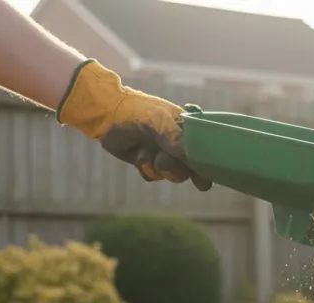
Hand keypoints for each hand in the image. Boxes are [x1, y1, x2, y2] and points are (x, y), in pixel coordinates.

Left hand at [57, 60, 210, 189]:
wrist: (107, 114)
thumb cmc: (137, 112)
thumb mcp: (160, 122)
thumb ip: (177, 140)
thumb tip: (193, 160)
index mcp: (188, 130)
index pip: (205, 152)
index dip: (206, 166)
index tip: (204, 179)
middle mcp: (178, 143)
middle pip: (190, 169)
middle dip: (176, 168)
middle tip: (163, 158)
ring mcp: (163, 154)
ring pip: (172, 175)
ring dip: (159, 167)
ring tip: (147, 152)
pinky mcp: (147, 162)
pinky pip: (153, 176)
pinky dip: (146, 168)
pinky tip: (137, 154)